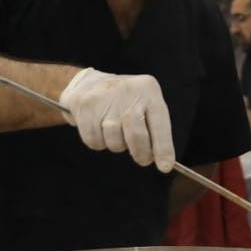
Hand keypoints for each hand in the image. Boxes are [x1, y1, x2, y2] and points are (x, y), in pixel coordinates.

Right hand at [58, 67, 174, 171]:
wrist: (88, 84)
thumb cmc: (124, 102)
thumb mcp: (144, 105)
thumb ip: (155, 129)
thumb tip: (164, 162)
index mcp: (148, 90)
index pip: (159, 124)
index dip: (163, 148)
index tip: (165, 167)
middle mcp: (128, 90)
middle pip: (136, 135)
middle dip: (141, 153)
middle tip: (142, 158)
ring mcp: (104, 97)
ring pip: (114, 141)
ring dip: (116, 145)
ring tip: (115, 133)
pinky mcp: (85, 106)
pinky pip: (94, 140)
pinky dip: (98, 143)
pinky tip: (99, 130)